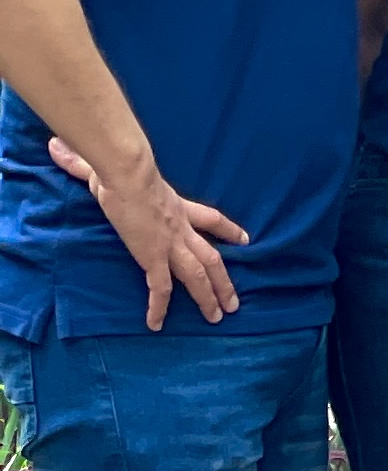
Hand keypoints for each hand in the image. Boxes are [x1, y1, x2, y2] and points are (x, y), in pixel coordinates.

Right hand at [47, 134, 246, 329]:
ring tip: (218, 318)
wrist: (129, 175)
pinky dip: (158, 308)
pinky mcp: (153, 258)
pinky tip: (156, 325)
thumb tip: (58, 146)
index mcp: (178, 207)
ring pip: (197, 277)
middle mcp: (180, 229)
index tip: (244, 240)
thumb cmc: (123, 167)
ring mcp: (169, 245)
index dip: (229, 231)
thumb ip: (87, 162)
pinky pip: (160, 289)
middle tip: (234, 304)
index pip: (211, 219)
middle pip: (211, 258)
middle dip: (223, 282)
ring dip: (208, 298)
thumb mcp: (112, 167)